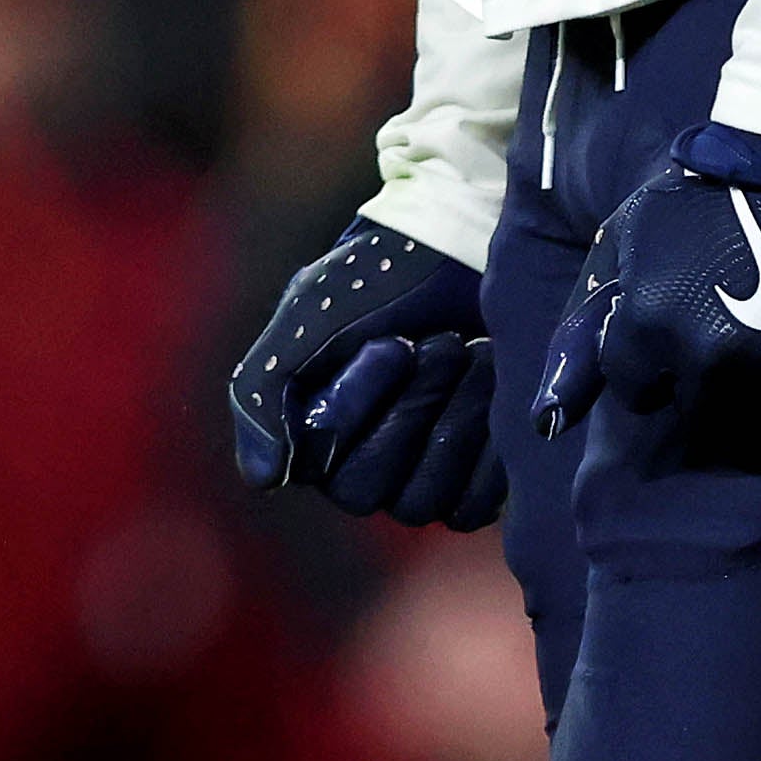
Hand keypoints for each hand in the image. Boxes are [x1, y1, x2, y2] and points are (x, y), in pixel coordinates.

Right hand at [229, 218, 508, 527]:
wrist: (471, 253)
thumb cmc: (384, 276)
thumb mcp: (311, 314)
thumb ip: (265, 389)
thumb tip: (263, 477)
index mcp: (306, 424)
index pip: (317, 460)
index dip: (354, 407)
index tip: (392, 344)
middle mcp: (356, 463)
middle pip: (364, 489)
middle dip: (409, 410)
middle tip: (440, 346)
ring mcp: (415, 479)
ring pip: (419, 503)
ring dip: (453, 422)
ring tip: (473, 357)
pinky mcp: (471, 486)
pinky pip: (471, 507)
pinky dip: (486, 453)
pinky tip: (497, 392)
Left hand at [532, 125, 760, 444]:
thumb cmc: (706, 196)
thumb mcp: (629, 236)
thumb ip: (588, 316)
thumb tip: (550, 417)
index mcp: (652, 323)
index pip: (632, 387)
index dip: (645, 360)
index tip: (665, 335)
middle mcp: (710, 359)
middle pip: (691, 407)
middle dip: (695, 375)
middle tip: (719, 329)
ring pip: (747, 416)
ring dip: (748, 386)